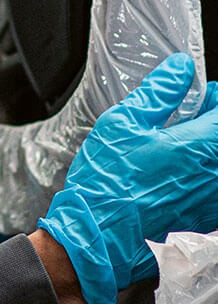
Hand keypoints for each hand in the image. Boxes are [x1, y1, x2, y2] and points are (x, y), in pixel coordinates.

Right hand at [39, 53, 217, 303]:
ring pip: (216, 169)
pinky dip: (202, 179)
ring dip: (206, 154)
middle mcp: (212, 175)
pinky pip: (211, 193)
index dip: (215, 100)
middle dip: (210, 126)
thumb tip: (180, 68)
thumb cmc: (107, 181)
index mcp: (197, 146)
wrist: (97, 236)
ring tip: (183, 147)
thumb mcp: (123, 122)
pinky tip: (179, 177)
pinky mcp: (204, 222)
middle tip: (191, 119)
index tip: (204, 96)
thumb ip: (159, 91)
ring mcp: (210, 202)